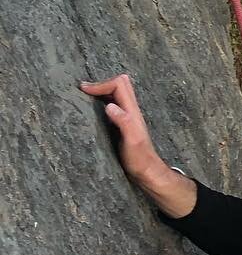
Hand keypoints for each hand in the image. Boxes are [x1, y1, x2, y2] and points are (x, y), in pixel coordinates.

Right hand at [79, 74, 195, 216]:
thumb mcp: (132, 141)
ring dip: (101, 92)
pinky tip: (90, 110)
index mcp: (132, 111)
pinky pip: (113, 105)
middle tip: (83, 90)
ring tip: (83, 96)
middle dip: (101, 84)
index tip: (84, 90)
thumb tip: (110, 105)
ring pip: (116, 94)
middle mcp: (130, 110)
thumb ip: (124, 122)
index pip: (119, 85)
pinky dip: (101, 102)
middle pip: (120, 85)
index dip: (101, 84)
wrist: (146, 171)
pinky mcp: (122, 124)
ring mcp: (127, 117)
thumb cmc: (139, 158)